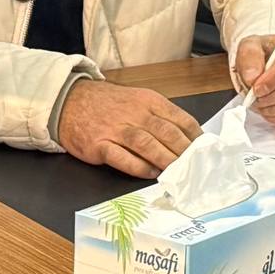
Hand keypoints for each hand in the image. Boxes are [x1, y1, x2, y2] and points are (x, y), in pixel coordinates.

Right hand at [57, 80, 199, 177]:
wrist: (70, 101)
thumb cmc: (108, 104)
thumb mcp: (138, 100)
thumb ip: (159, 116)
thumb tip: (186, 137)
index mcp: (148, 101)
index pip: (180, 118)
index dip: (195, 137)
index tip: (204, 150)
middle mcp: (134, 113)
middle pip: (167, 133)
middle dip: (184, 152)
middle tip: (196, 167)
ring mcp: (116, 129)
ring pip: (148, 145)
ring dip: (166, 160)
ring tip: (178, 173)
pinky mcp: (99, 145)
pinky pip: (123, 158)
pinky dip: (139, 168)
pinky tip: (151, 174)